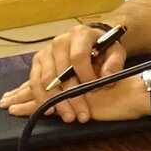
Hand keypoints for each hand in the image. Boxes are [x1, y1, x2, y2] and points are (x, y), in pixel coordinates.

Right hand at [0, 24, 126, 119]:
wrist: (90, 43)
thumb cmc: (103, 49)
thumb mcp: (115, 52)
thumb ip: (114, 63)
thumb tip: (106, 76)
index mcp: (80, 35)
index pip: (78, 56)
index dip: (85, 74)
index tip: (94, 89)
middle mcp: (60, 42)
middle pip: (61, 72)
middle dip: (72, 96)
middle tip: (82, 114)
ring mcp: (46, 52)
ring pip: (45, 80)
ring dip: (56, 101)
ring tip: (68, 116)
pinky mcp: (38, 62)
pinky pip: (34, 82)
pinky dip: (41, 98)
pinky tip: (51, 110)